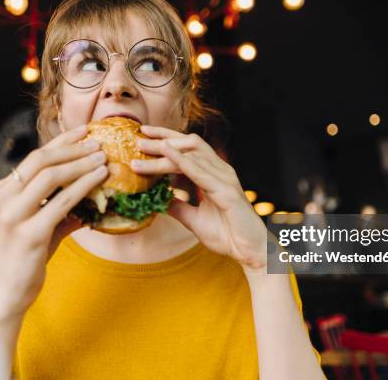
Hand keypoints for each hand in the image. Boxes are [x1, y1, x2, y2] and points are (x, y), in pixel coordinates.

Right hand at [0, 125, 107, 315]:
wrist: (7, 292)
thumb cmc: (25, 259)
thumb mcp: (40, 226)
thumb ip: (60, 209)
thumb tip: (91, 198)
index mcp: (3, 191)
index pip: (35, 157)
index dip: (62, 142)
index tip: (85, 131)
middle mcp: (3, 198)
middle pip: (40, 160)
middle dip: (72, 148)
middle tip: (98, 142)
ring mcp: (14, 215)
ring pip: (50, 176)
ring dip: (80, 164)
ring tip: (103, 158)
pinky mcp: (29, 233)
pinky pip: (61, 202)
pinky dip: (83, 186)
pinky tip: (100, 179)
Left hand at [131, 126, 267, 273]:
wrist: (249, 252)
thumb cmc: (227, 235)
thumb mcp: (194, 219)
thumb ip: (178, 207)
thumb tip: (158, 200)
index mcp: (214, 175)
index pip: (188, 149)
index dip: (166, 139)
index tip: (143, 136)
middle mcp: (220, 171)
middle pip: (189, 144)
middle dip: (163, 138)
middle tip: (138, 137)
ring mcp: (224, 178)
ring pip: (191, 155)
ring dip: (165, 149)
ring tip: (143, 147)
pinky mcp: (226, 191)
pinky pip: (200, 171)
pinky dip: (181, 160)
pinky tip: (166, 153)